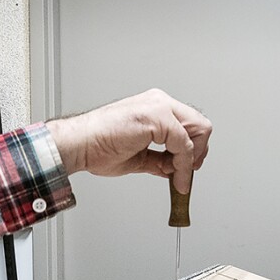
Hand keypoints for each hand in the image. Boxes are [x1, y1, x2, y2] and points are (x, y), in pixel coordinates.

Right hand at [45, 89, 210, 192]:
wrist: (79, 144)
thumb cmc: (97, 146)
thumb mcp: (138, 157)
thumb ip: (158, 160)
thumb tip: (172, 169)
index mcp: (153, 108)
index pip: (189, 125)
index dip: (193, 151)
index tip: (186, 169)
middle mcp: (159, 103)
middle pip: (200, 125)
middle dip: (199, 153)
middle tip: (188, 173)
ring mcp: (159, 107)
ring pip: (199, 131)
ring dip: (192, 159)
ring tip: (179, 177)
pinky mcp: (157, 117)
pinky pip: (184, 145)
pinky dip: (183, 165)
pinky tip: (174, 177)